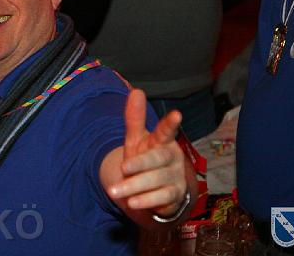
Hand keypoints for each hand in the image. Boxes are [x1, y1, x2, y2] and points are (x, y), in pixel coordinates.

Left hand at [108, 89, 187, 217]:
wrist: (154, 186)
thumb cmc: (145, 156)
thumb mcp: (136, 138)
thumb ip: (135, 118)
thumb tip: (136, 91)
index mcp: (161, 141)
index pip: (166, 131)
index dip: (170, 124)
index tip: (177, 114)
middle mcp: (171, 157)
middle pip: (157, 159)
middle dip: (140, 164)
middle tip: (124, 167)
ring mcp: (175, 176)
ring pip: (157, 180)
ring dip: (135, 186)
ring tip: (116, 191)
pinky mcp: (176, 195)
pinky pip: (162, 197)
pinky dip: (147, 200)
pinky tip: (132, 203)